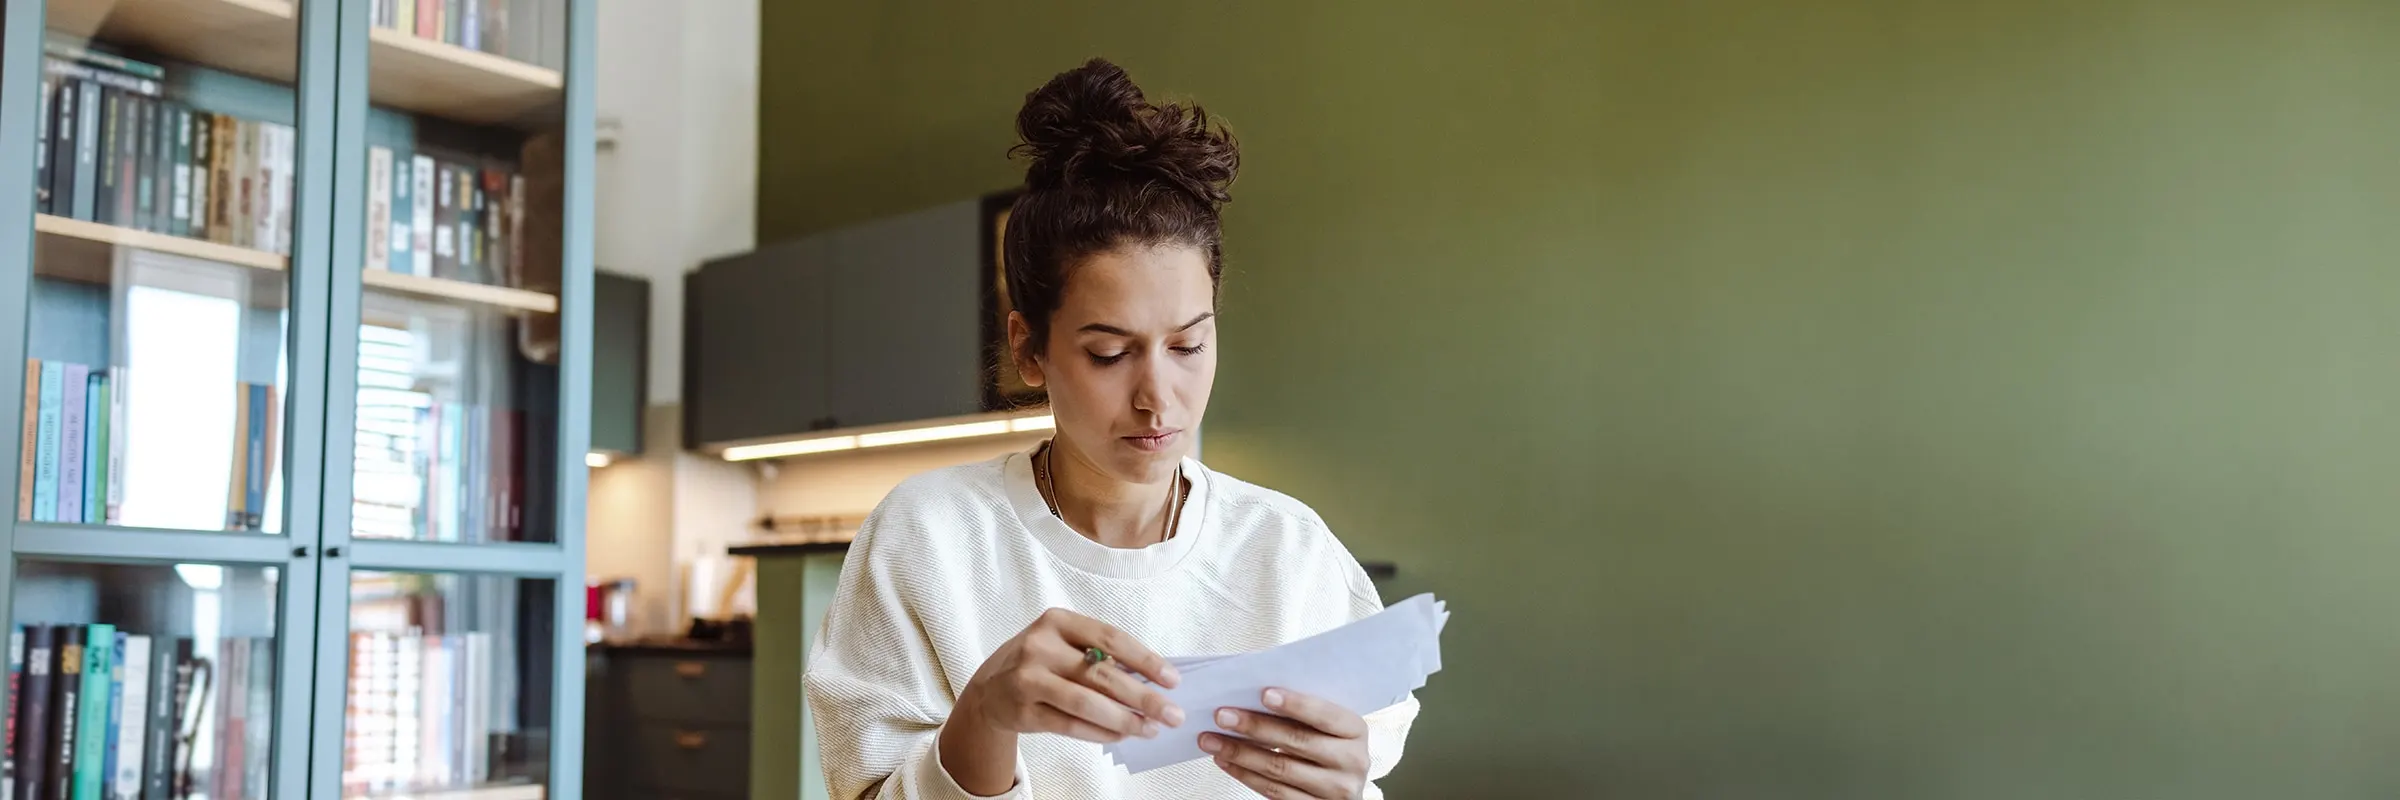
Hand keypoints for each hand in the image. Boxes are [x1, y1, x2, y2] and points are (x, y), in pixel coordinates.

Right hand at [955, 608, 1185, 742]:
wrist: (989, 689)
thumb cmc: (1039, 663)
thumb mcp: (1062, 644)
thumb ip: (1097, 655)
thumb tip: (1151, 680)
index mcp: (1057, 621)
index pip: (1110, 638)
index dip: (1145, 660)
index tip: (1173, 680)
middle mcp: (1040, 646)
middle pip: (1102, 674)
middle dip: (1144, 697)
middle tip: (1172, 714)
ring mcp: (1028, 679)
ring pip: (1087, 703)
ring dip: (1125, 720)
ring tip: (1150, 729)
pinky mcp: (1023, 712)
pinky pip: (1071, 725)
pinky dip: (1101, 733)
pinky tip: (1122, 736)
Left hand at [1201, 688, 1369, 799]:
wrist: (1340, 786)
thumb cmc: (1327, 744)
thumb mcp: (1327, 725)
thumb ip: (1302, 711)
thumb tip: (1251, 693)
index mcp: (1356, 731)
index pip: (1324, 715)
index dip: (1295, 704)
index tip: (1264, 694)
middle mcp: (1352, 761)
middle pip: (1297, 742)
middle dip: (1255, 727)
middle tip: (1222, 716)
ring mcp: (1335, 790)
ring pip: (1280, 769)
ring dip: (1240, 753)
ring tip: (1211, 740)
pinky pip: (1274, 792)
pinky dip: (1245, 774)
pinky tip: (1225, 761)